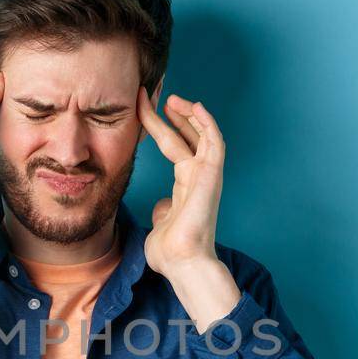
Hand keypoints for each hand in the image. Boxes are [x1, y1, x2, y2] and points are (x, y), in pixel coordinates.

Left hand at [136, 87, 241, 329]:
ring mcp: (206, 176)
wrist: (183, 264)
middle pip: (185, 137)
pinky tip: (195, 107)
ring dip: (188, 115)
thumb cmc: (171, 253)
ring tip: (173, 98)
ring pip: (201, 135)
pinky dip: (207, 124)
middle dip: (173, 114)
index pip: (173, 147)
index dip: (159, 126)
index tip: (142, 108)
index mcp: (185, 186)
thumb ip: (162, 212)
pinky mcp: (212, 177)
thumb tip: (161, 207)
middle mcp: (197, 178)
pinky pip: (214, 143)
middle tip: (157, 94)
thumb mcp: (160, 226)